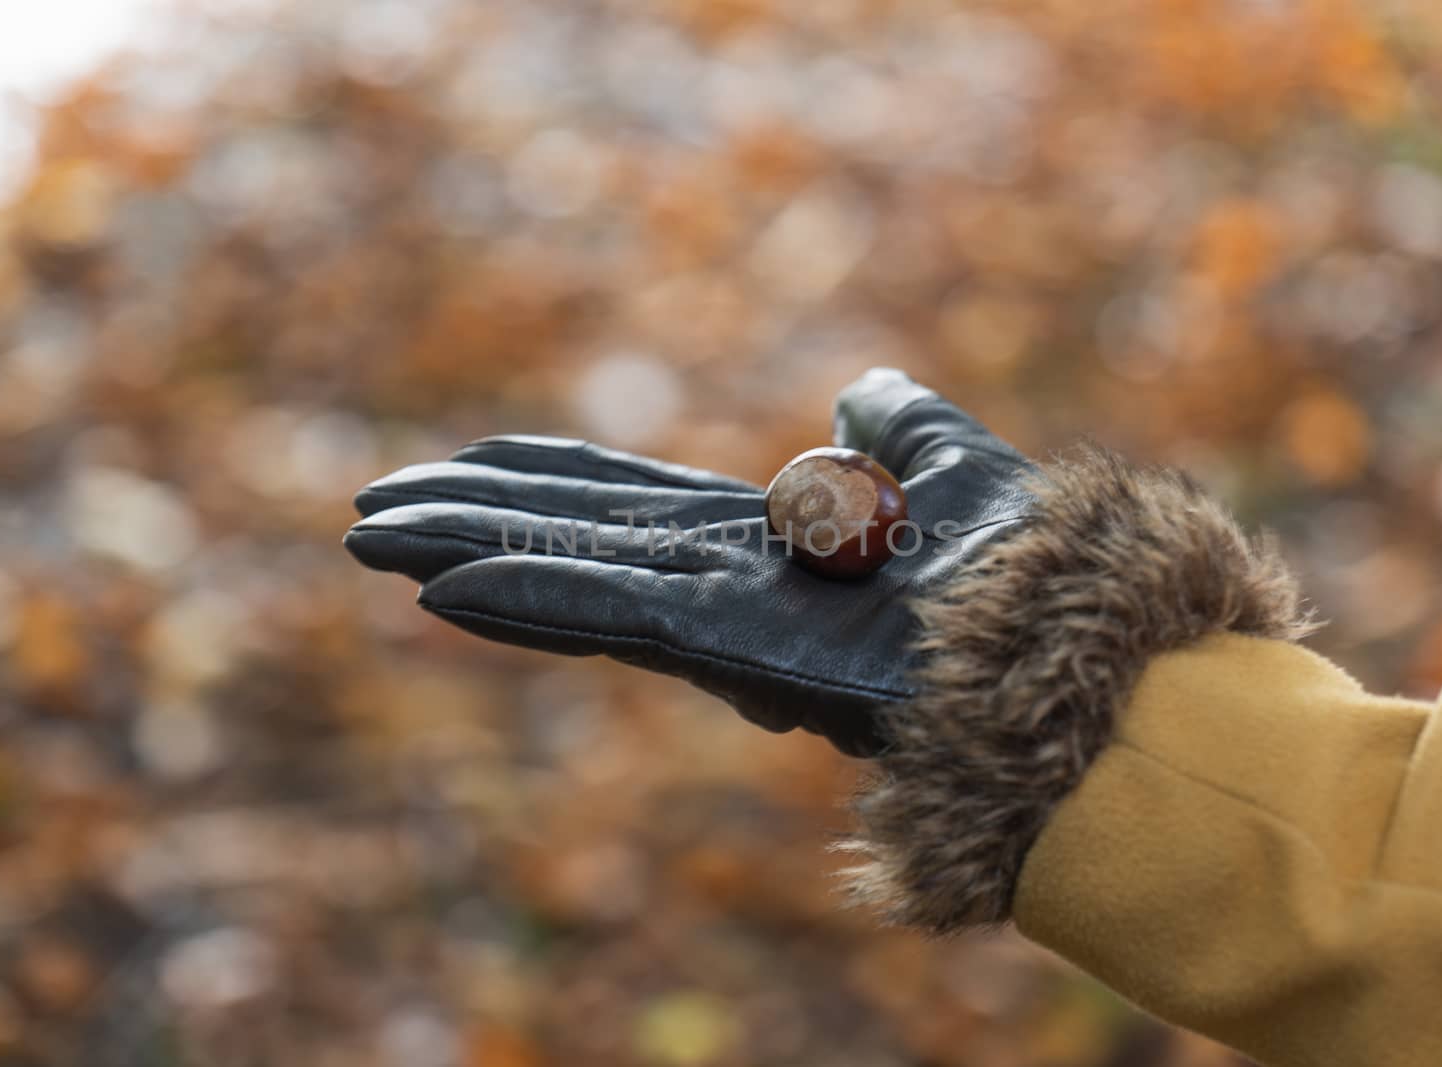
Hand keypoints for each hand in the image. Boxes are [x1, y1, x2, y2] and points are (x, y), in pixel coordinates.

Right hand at [344, 368, 1035, 755]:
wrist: (1074, 652)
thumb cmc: (1030, 575)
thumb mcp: (956, 467)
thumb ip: (903, 425)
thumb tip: (860, 388)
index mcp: (764, 545)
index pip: (628, 507)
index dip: (545, 483)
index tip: (467, 462)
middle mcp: (727, 584)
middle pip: (574, 540)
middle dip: (473, 522)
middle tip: (367, 513)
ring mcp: (722, 619)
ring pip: (570, 576)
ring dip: (467, 555)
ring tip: (371, 540)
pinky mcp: (732, 646)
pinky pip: (615, 615)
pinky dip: (530, 599)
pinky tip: (443, 588)